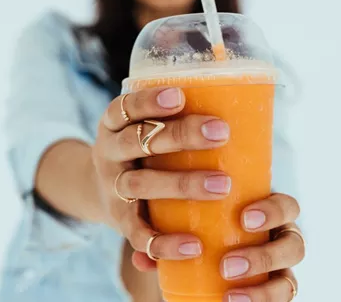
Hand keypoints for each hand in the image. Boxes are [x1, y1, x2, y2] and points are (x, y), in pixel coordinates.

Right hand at [91, 87, 231, 261]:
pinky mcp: (119, 221)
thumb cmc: (142, 151)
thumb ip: (177, 120)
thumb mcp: (145, 129)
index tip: (180, 96)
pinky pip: (137, 234)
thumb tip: (242, 104)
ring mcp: (112, 188)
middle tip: (221, 132)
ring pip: (140, 184)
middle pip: (137, 141)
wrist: (98, 190)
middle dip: (179, 136)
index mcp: (114, 124)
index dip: (149, 101)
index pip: (126, 106)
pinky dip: (164, 242)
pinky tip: (194, 244)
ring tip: (223, 186)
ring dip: (181, 184)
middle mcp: (109, 153)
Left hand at [132, 193, 304, 301]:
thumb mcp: (191, 219)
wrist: (209, 250)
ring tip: (229, 296)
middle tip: (227, 264)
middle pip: (295, 246)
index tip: (243, 218)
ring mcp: (279, 269)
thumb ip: (171, 227)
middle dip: (265, 256)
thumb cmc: (202, 224)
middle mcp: (281, 240)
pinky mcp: (272, 289)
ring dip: (262, 291)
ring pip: (289, 282)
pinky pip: (278, 301)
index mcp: (269, 213)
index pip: (287, 207)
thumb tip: (142, 259)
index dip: (272, 211)